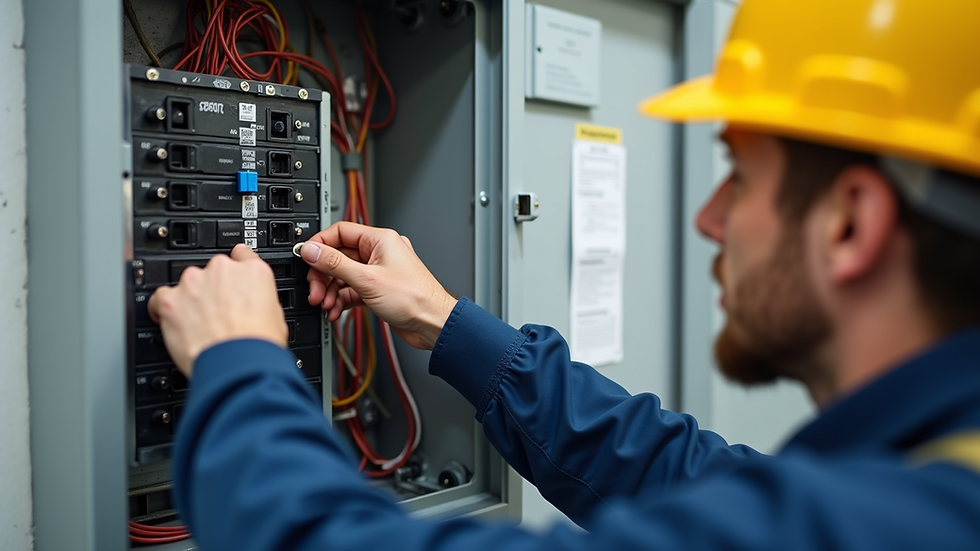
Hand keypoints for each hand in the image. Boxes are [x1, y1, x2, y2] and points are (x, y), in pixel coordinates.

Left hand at [148, 244, 288, 376]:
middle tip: (218, 312)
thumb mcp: (275, 316)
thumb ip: (259, 300)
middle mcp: (223, 270)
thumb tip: (251, 306)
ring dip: (191, 299)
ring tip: (198, 323)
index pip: (242, 256)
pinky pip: (161, 297)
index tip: (232, 279)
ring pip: (188, 283)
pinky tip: (172, 320)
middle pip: (213, 271)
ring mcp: (194, 282)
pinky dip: (164, 308)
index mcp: (253, 272)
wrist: (238, 364)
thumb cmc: (258, 345)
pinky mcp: (171, 300)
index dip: (237, 270)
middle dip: (214, 289)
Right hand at [301, 222, 456, 349]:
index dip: (320, 244)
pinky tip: (335, 310)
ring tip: (325, 304)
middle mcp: (379, 253)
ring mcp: (378, 272)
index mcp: (380, 240)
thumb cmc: (414, 299)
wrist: (432, 324)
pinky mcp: (378, 289)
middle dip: (323, 275)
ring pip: (344, 275)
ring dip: (331, 290)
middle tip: (315, 290)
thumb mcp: (367, 280)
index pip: (340, 232)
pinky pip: (352, 289)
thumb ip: (335, 264)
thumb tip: (312, 250)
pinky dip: (341, 299)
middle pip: (339, 256)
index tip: (306, 258)